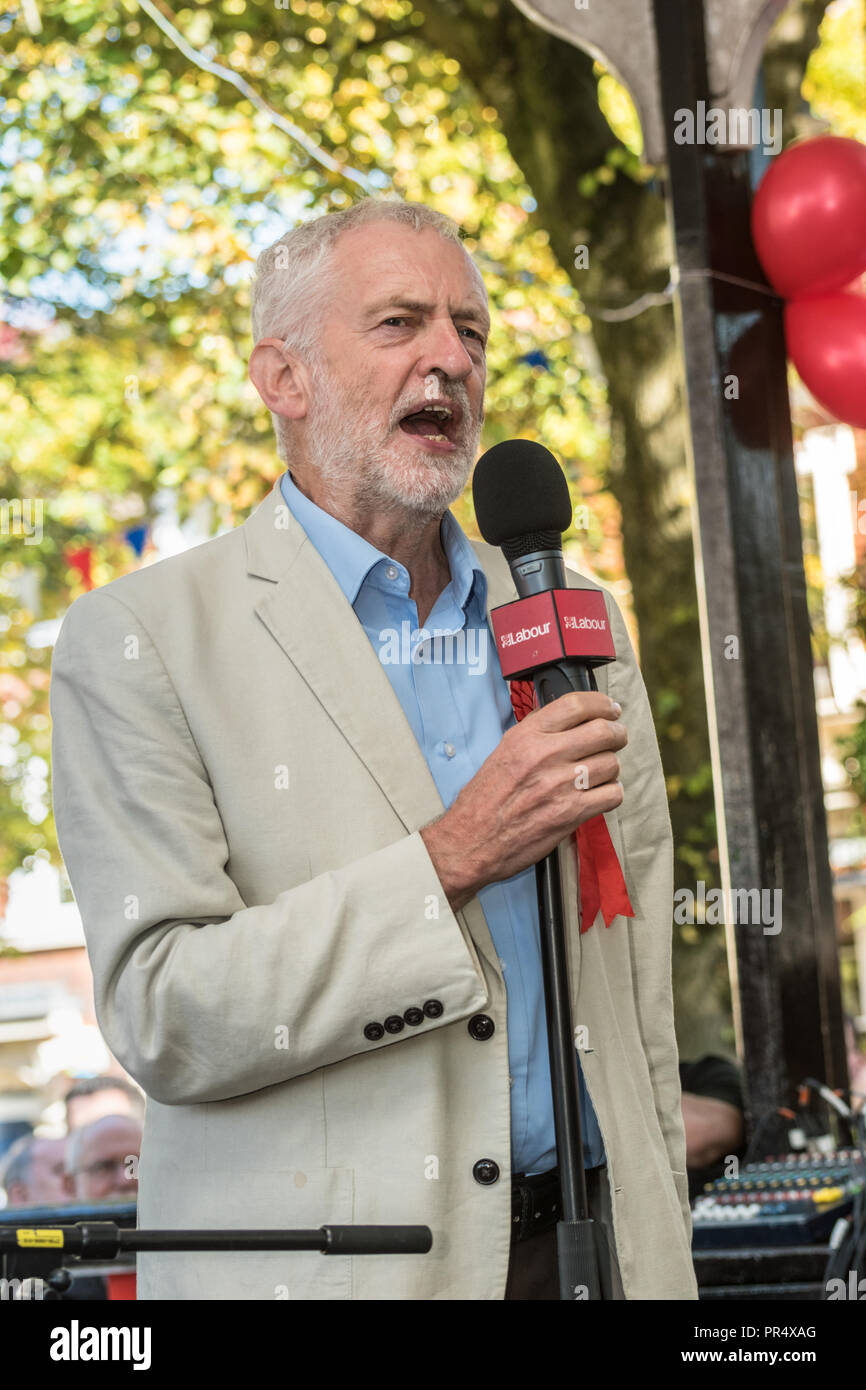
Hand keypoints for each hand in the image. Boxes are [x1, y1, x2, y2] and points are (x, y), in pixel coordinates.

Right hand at [421, 691, 626, 912]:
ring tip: (601, 773)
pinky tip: (600, 795)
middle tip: (617, 737)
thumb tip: (568, 717)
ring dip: (612, 767)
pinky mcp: (571, 814)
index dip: (602, 704)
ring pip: (612, 763)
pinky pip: (612, 795)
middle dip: (617, 733)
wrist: (471, 840)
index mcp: (526, 736)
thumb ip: (536, 732)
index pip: (576, 704)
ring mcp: (560, 785)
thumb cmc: (484, 799)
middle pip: (603, 731)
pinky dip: (611, 794)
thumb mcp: (504, 751)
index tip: (611, 709)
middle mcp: (544, 755)